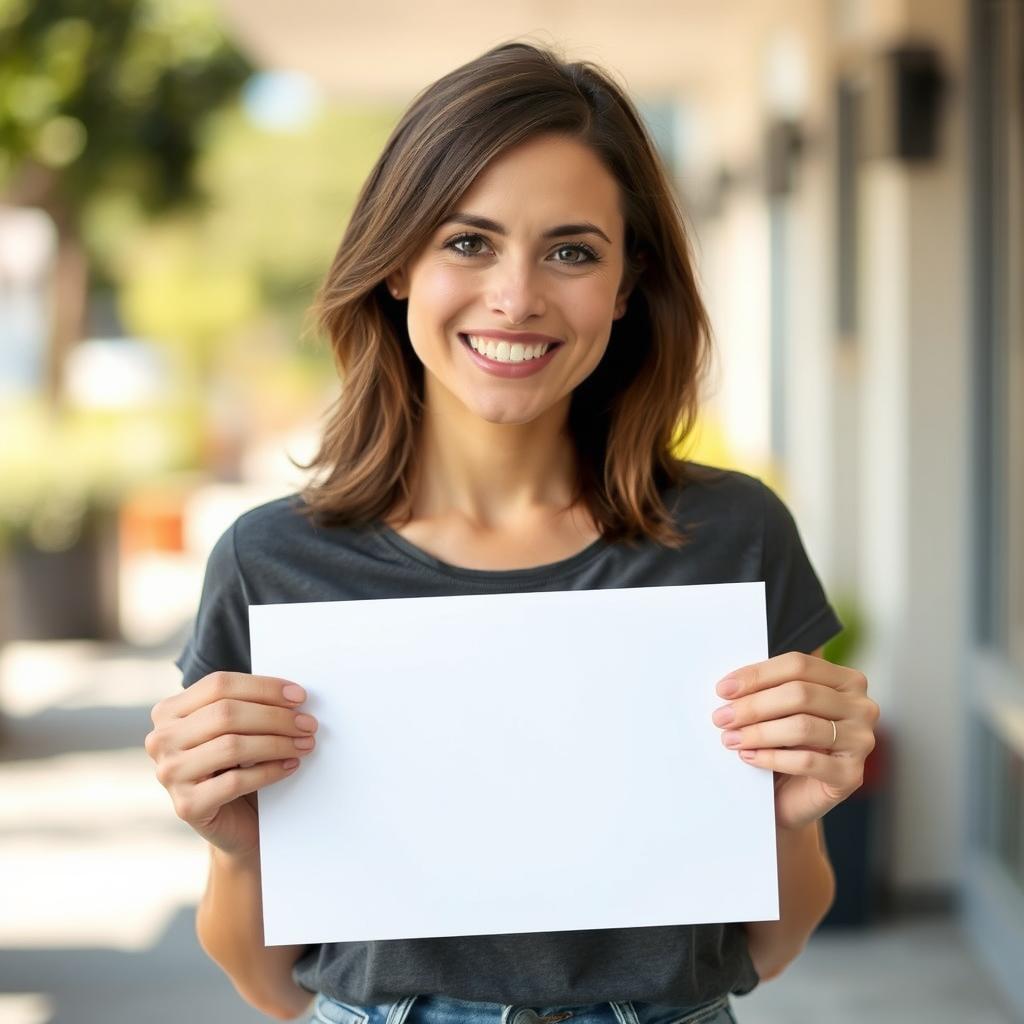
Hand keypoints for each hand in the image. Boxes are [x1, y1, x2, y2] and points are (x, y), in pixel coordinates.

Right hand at [145, 672, 318, 856]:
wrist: (235, 822)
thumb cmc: (239, 766)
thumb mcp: (238, 728)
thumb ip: (249, 706)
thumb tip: (292, 694)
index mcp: (169, 711)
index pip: (219, 684)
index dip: (264, 687)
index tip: (300, 695)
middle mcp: (161, 740)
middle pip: (226, 714)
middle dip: (275, 716)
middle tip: (308, 723)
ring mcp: (169, 774)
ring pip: (232, 746)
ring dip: (277, 742)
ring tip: (304, 743)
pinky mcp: (186, 806)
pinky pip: (235, 781)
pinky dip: (269, 771)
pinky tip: (290, 765)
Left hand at [711, 652, 879, 831]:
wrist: (792, 795)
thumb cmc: (785, 744)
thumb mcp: (779, 709)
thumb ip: (768, 689)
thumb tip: (732, 683)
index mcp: (846, 680)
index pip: (798, 664)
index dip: (757, 674)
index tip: (724, 688)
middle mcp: (861, 707)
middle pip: (800, 694)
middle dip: (754, 705)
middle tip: (722, 717)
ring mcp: (861, 741)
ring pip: (802, 727)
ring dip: (758, 732)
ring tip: (730, 738)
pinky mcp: (851, 774)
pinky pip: (807, 762)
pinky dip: (772, 757)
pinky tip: (750, 757)